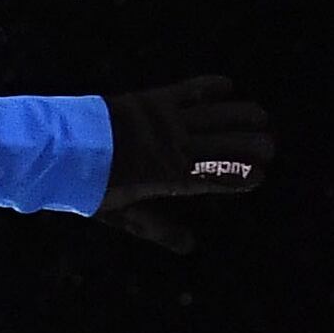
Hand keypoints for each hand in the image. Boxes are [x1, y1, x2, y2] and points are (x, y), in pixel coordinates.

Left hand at [99, 77, 276, 250]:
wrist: (61, 149)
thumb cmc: (90, 187)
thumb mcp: (123, 215)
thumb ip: (157, 228)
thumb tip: (190, 246)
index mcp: (170, 175)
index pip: (215, 176)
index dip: (240, 176)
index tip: (260, 177)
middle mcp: (174, 144)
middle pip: (223, 142)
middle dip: (251, 144)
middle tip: (272, 147)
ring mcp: (165, 119)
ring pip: (214, 114)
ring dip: (240, 114)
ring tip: (262, 116)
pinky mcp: (153, 99)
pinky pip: (189, 90)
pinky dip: (209, 87)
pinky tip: (228, 86)